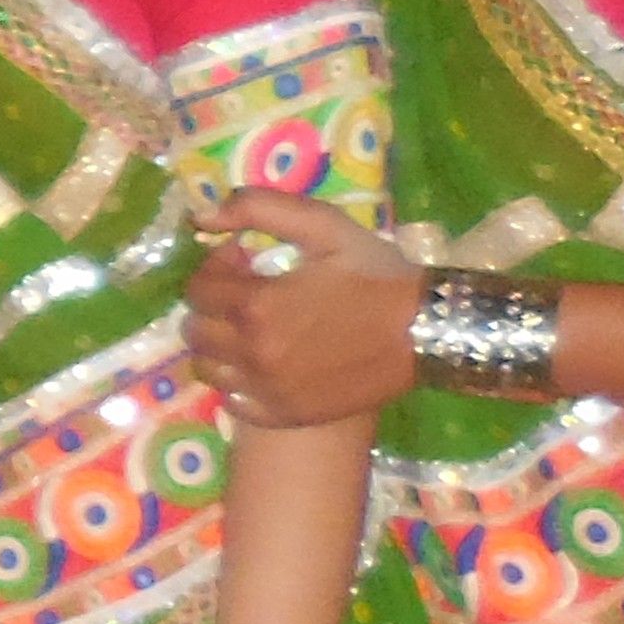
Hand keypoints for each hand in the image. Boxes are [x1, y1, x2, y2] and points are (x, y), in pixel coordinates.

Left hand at [184, 191, 419, 427]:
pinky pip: (234, 401)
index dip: (215, 269)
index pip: (197, 289)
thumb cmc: (376, 275)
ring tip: (251, 329)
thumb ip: (257, 209)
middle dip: (211, 306)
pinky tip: (264, 364)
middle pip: (195, 331)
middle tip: (245, 295)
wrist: (427, 332)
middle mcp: (253, 353)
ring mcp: (268, 390)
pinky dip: (238, 382)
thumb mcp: (323, 225)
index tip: (243, 262)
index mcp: (256, 305)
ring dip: (218, 345)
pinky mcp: (286, 415)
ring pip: (209, 369)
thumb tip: (203, 215)